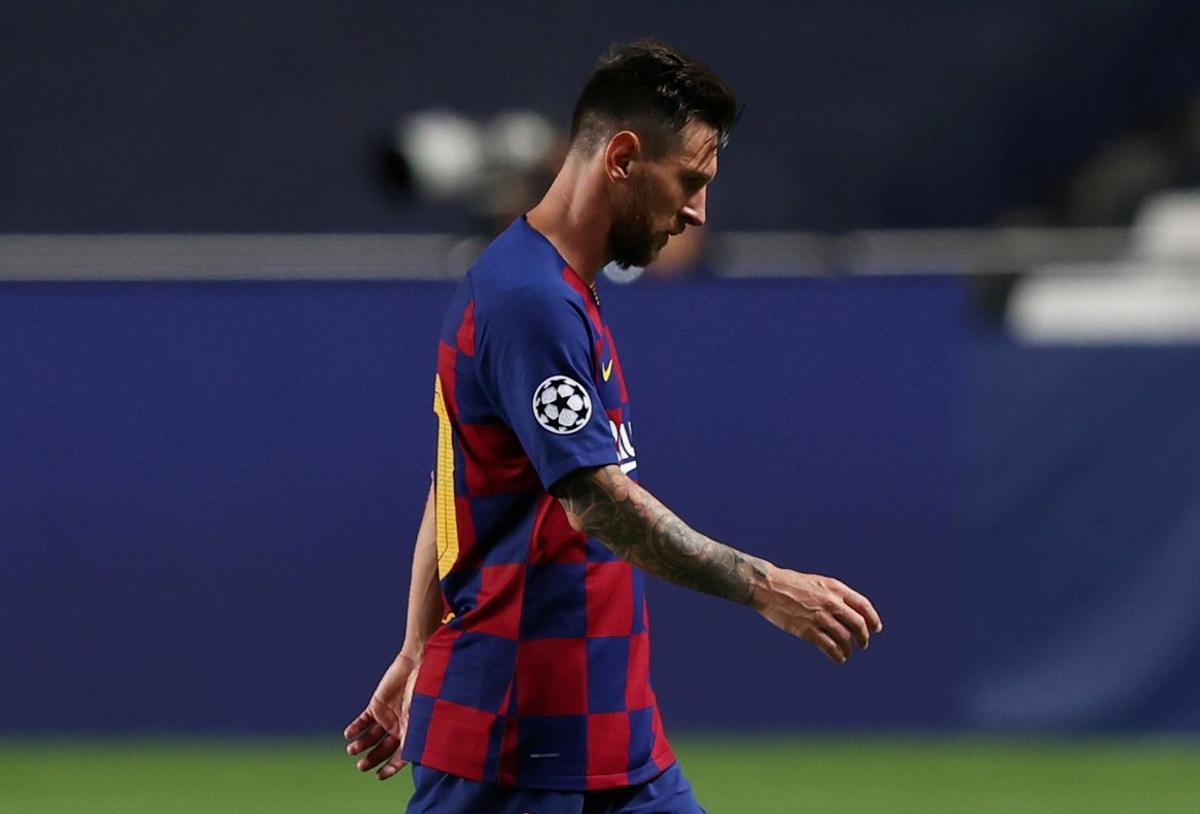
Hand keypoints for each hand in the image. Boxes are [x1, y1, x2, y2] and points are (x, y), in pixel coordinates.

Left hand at [344, 652, 420, 779]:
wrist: (420, 664)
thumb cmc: (427, 691)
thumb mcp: (423, 718)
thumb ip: (416, 738)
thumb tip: (412, 760)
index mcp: (413, 733)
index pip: (401, 756)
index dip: (390, 767)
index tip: (379, 776)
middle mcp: (400, 727)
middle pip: (383, 748)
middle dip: (372, 759)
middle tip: (361, 767)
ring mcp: (388, 715)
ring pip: (371, 736)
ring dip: (361, 745)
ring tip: (352, 750)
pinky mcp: (377, 704)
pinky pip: (364, 719)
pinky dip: (355, 727)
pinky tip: (348, 734)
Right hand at [754, 566, 882, 663]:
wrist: (768, 587)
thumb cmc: (791, 584)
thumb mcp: (818, 583)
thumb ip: (834, 595)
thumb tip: (850, 612)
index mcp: (835, 588)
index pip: (863, 605)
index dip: (873, 619)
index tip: (876, 629)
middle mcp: (831, 602)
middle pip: (858, 624)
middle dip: (864, 637)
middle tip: (863, 644)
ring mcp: (820, 617)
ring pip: (845, 639)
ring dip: (850, 649)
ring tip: (848, 653)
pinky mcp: (808, 631)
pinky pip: (830, 648)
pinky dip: (838, 656)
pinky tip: (839, 658)